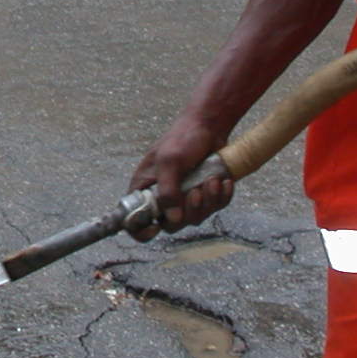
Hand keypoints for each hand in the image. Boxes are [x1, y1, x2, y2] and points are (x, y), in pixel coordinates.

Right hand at [128, 114, 234, 240]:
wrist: (209, 126)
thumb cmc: (182, 138)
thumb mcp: (170, 161)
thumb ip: (168, 191)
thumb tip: (172, 218)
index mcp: (144, 189)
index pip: (134, 220)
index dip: (141, 231)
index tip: (155, 229)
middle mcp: (163, 197)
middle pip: (171, 224)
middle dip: (189, 211)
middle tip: (196, 191)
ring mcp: (185, 198)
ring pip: (195, 218)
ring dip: (208, 201)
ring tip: (212, 180)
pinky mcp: (205, 195)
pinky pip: (214, 208)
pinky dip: (221, 197)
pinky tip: (223, 181)